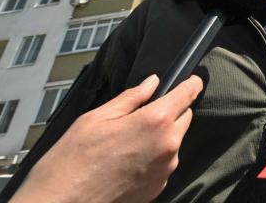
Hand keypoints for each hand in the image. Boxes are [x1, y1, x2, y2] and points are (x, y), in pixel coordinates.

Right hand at [11, 74, 203, 202]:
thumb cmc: (73, 161)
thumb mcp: (97, 118)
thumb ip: (131, 98)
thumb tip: (152, 83)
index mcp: (154, 121)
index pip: (188, 94)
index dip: (191, 83)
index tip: (192, 80)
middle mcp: (167, 145)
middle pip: (184, 117)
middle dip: (170, 111)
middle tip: (142, 115)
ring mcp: (165, 169)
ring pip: (174, 141)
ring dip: (161, 136)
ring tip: (127, 142)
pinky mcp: (159, 186)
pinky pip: (165, 162)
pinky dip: (154, 157)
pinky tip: (128, 160)